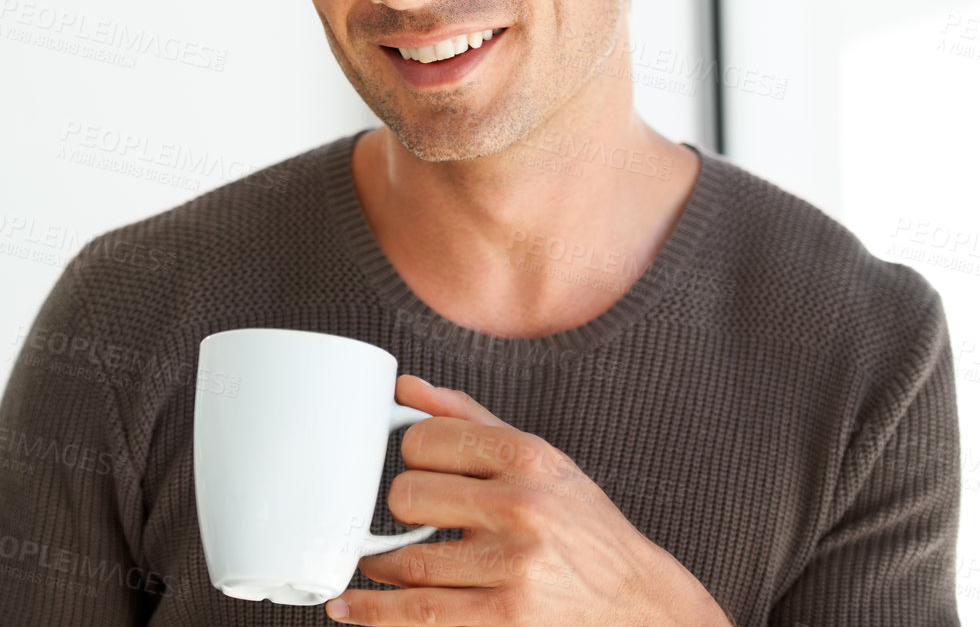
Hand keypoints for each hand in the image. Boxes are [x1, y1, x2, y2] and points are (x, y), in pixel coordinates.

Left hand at [325, 375, 733, 625]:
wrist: (642, 604)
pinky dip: (374, 612)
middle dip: (399, 510)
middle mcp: (522, 506)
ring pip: (408, 559)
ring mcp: (514, 566)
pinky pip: (420, 613)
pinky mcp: (506, 618)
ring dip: (379, 565)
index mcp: (528, 457)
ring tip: (376, 564)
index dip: (410, 455)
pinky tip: (349, 608)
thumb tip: (406, 387)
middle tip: (408, 519)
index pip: (424, 440)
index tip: (418, 469)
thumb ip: (471, 421)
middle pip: (407, 495)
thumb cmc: (584, 528)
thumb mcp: (543, 461)